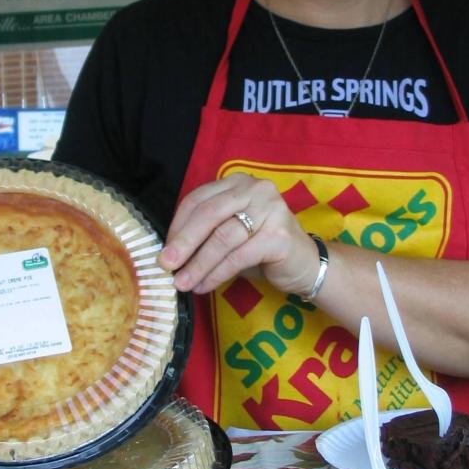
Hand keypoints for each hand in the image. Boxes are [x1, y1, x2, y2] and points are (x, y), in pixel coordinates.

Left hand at [158, 173, 318, 296]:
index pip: (199, 199)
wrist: (305, 265)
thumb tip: (168, 253)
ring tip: (183, 283)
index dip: (178, 225)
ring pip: (222, 237)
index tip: (163, 250)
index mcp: (237, 183)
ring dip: (198, 264)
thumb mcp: (230, 235)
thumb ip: (205, 234)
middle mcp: (255, 188)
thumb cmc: (261, 249)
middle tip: (165, 265)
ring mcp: (270, 209)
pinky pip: (238, 256)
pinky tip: (204, 286)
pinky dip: (216, 274)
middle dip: (184, 242)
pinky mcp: (279, 235)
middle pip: (208, 214)